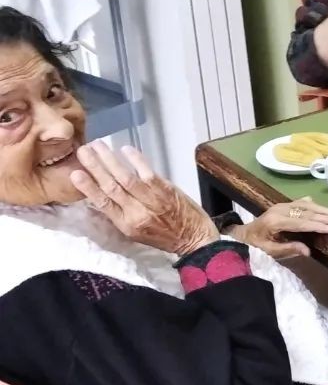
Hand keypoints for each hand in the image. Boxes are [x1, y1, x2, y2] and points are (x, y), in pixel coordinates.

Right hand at [71, 141, 218, 256]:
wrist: (194, 239)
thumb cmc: (164, 236)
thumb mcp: (136, 232)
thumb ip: (119, 215)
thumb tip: (100, 197)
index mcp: (125, 225)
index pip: (102, 203)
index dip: (88, 188)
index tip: (74, 173)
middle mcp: (136, 212)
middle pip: (110, 187)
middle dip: (95, 167)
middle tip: (83, 150)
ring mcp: (151, 200)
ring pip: (125, 177)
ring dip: (110, 160)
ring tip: (98, 145)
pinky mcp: (165, 190)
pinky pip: (146, 172)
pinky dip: (135, 160)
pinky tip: (125, 149)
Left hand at [229, 198, 327, 258]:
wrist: (243, 233)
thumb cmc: (255, 245)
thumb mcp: (268, 251)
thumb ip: (287, 250)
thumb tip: (307, 251)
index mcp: (275, 222)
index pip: (300, 223)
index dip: (316, 225)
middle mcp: (280, 210)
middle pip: (306, 212)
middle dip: (325, 216)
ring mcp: (282, 205)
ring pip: (306, 205)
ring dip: (324, 210)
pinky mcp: (284, 205)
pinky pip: (302, 203)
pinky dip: (315, 206)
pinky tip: (323, 208)